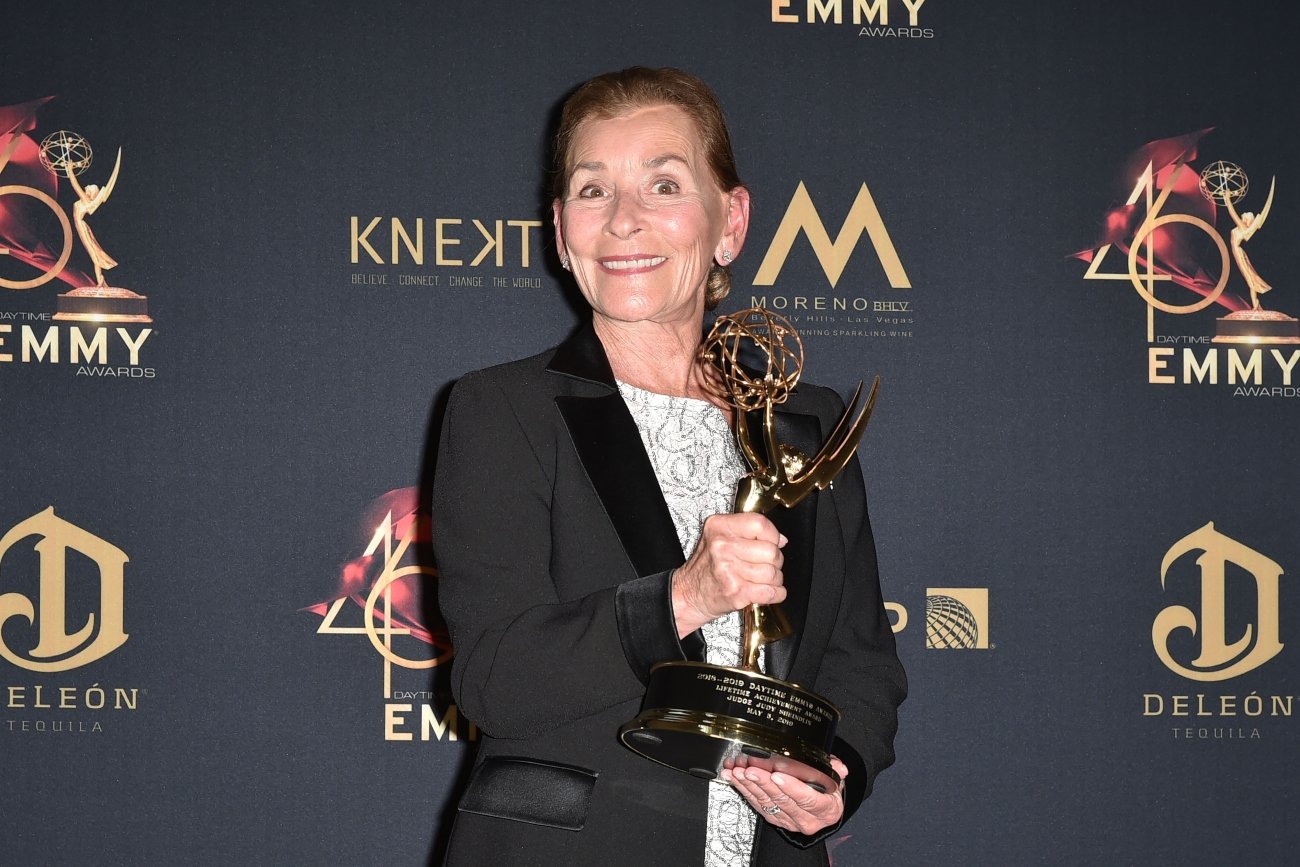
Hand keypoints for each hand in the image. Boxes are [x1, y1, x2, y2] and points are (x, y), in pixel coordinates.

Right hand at [671, 513, 786, 636]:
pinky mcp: (735, 591)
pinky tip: (767, 592)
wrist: (688, 595)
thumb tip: (780, 539)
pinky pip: (771, 591)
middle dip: (774, 562)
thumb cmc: (705, 568)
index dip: (772, 536)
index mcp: (719, 527)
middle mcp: (722, 546)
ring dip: (773, 580)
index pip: (760, 524)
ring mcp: (728, 569)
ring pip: (773, 573)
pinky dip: (775, 594)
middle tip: (763, 565)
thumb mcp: (719, 539)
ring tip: (761, 580)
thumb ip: (749, 534)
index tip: (771, 543)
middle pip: (771, 551)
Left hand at [721, 756, 848, 835]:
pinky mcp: (774, 820)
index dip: (791, 787)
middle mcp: (807, 820)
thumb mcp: (836, 779)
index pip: (807, 799)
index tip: (777, 775)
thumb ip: (835, 770)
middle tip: (749, 769)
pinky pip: (757, 805)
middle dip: (763, 783)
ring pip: (766, 803)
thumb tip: (838, 767)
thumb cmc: (827, 791)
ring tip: (737, 772)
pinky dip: (744, 790)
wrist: (822, 809)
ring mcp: (789, 821)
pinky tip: (734, 779)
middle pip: (782, 801)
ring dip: (749, 786)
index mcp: (825, 809)